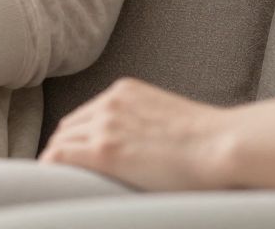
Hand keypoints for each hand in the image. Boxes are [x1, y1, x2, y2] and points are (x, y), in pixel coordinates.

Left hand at [38, 76, 234, 191]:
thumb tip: (140, 148)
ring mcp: (105, 124)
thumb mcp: (168, 119)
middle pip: (69, 127)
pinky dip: (51, 169)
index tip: (74, 155)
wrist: (223, 145)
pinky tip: (51, 183)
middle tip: (61, 173)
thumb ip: (145, 125)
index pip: (86, 115)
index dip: (76, 137)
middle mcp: (110, 102)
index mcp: (125, 91)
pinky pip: (60, 157)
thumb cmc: (210, 141)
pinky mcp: (104, 150)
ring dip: (57, 161)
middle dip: (63, 149)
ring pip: (61, 141)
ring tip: (56, 183)